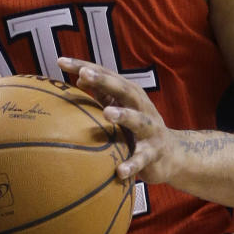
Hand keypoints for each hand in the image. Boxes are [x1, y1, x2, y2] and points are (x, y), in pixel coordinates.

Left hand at [57, 57, 177, 185]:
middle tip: (83, 74)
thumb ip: (102, 93)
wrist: (173, 154)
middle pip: (122, 89)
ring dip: (123, 115)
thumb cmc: (137, 126)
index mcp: (129, 93)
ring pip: (137, 120)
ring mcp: (150, 129)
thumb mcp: (120, 106)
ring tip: (107, 113)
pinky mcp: (154, 153)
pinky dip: (132, 164)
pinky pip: (142, 158)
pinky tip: (120, 171)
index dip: (83, 66)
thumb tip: (79, 77)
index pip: (105, 74)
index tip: (60, 61)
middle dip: (104, 80)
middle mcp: (141, 106)